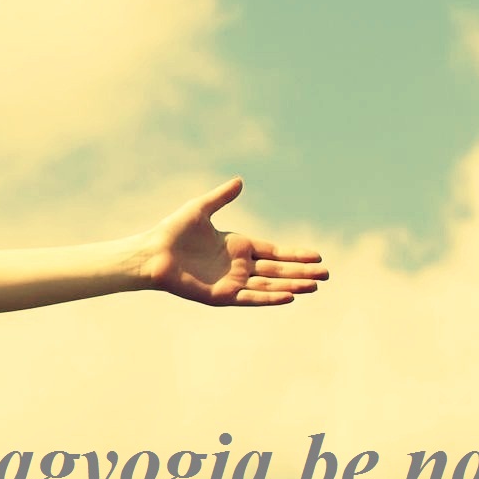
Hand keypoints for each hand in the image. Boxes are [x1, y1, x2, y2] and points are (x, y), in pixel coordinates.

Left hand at [142, 178, 326, 307]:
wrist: (151, 253)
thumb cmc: (173, 231)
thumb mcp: (201, 209)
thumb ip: (221, 197)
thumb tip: (240, 181)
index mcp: (238, 246)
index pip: (275, 252)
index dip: (296, 255)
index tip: (317, 256)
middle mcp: (238, 266)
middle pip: (278, 270)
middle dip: (302, 273)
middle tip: (326, 275)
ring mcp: (231, 282)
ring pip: (268, 284)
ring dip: (292, 285)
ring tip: (314, 287)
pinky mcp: (221, 296)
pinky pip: (250, 297)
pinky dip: (269, 297)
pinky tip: (289, 296)